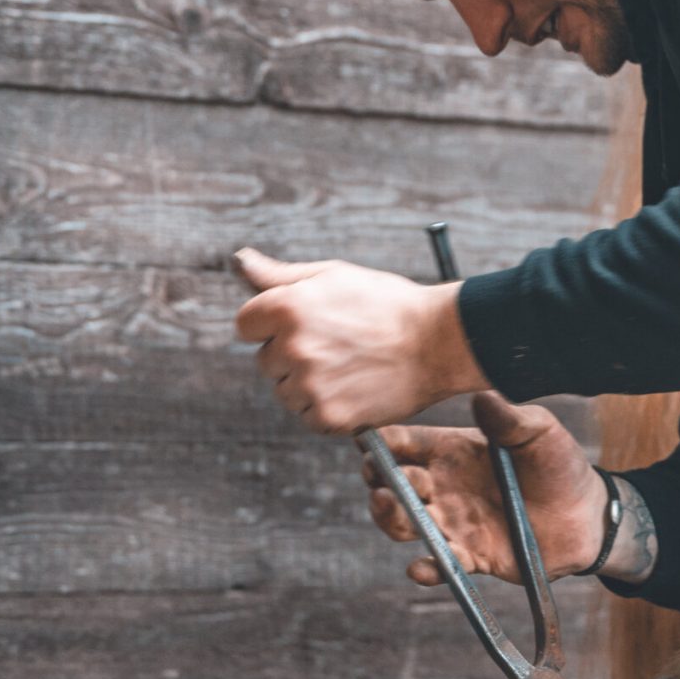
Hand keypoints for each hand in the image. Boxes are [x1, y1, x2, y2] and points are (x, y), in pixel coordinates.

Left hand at [234, 247, 488, 433]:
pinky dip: (329, 409)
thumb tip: (240, 261)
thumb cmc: (388, 304)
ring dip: (308, 385)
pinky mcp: (330, 415)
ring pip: (286, 392)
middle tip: (338, 346)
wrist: (439, 341)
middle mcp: (293, 347)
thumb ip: (280, 275)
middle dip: (292, 355)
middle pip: (266, 361)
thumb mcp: (334, 275)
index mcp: (287, 307)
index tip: (303, 325)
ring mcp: (310, 384)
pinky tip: (356, 389)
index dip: (272, 325)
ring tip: (350, 368)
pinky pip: (310, 417)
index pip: (246, 325)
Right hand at [363, 394, 611, 584]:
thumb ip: (510, 418)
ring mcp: (453, 523)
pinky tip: (420, 568)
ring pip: (406, 523)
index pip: (405, 444)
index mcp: (452, 451)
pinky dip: (427, 569)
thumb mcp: (539, 433)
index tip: (369, 442)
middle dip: (381, 480)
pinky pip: (441, 566)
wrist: (588, 515)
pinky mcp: (471, 557)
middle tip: (384, 480)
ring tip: (391, 507)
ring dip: (391, 518)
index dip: (383, 442)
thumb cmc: (559, 465)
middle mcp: (444, 487)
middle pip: (394, 483)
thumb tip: (482, 396)